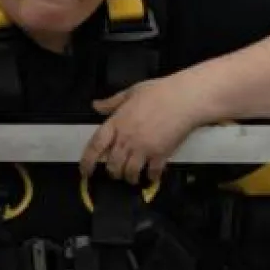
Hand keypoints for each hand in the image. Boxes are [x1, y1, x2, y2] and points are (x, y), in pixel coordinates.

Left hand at [83, 79, 203, 184]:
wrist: (184, 99)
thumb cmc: (157, 92)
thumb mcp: (130, 92)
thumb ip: (111, 102)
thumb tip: (95, 106)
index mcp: (116, 123)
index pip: (95, 146)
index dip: (87, 162)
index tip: (85, 172)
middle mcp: (126, 139)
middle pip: (112, 165)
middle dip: (112, 172)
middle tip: (116, 172)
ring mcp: (143, 149)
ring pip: (130, 172)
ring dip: (129, 177)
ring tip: (132, 177)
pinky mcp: (160, 155)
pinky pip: (151, 173)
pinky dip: (150, 177)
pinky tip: (151, 176)